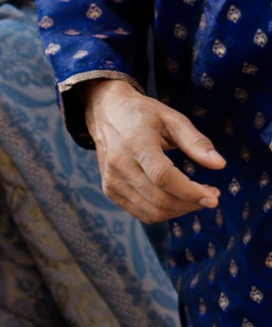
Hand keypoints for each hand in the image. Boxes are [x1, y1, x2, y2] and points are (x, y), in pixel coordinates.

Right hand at [84, 79, 225, 220]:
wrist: (106, 113)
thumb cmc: (143, 114)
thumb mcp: (172, 119)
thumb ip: (196, 141)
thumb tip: (220, 164)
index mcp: (135, 143)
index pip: (163, 177)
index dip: (190, 192)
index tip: (213, 198)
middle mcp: (119, 165)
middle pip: (159, 198)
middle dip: (190, 203)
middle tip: (211, 196)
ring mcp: (112, 181)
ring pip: (152, 212)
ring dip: (180, 210)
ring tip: (196, 198)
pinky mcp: (110, 191)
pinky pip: (142, 213)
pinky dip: (165, 212)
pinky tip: (177, 200)